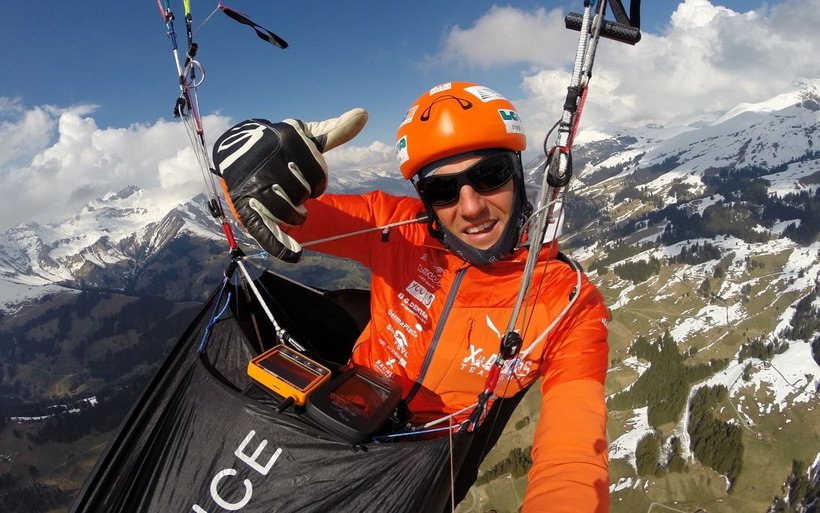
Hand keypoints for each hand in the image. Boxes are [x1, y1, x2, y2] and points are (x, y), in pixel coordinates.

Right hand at [213, 108, 367, 261]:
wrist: (236, 150)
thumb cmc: (280, 144)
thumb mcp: (305, 135)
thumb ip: (335, 130)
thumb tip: (363, 114)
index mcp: (287, 141)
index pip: (317, 175)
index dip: (317, 181)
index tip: (307, 178)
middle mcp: (269, 162)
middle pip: (303, 192)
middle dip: (303, 195)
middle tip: (294, 190)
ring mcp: (255, 186)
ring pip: (288, 211)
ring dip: (295, 215)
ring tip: (292, 209)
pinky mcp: (245, 207)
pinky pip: (265, 230)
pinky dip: (280, 247)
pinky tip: (295, 255)